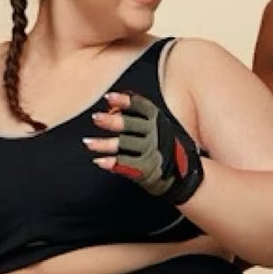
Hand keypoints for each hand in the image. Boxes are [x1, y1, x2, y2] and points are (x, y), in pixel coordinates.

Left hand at [85, 90, 204, 205]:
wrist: (184, 176)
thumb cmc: (166, 148)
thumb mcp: (160, 127)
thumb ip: (140, 117)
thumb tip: (112, 107)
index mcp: (158, 121)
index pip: (140, 107)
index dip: (124, 101)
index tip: (108, 97)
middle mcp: (155, 134)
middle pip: (130, 125)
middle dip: (111, 121)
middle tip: (95, 117)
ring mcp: (151, 151)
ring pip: (123, 145)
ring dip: (104, 144)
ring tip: (88, 142)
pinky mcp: (146, 169)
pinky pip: (125, 164)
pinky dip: (111, 163)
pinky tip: (99, 161)